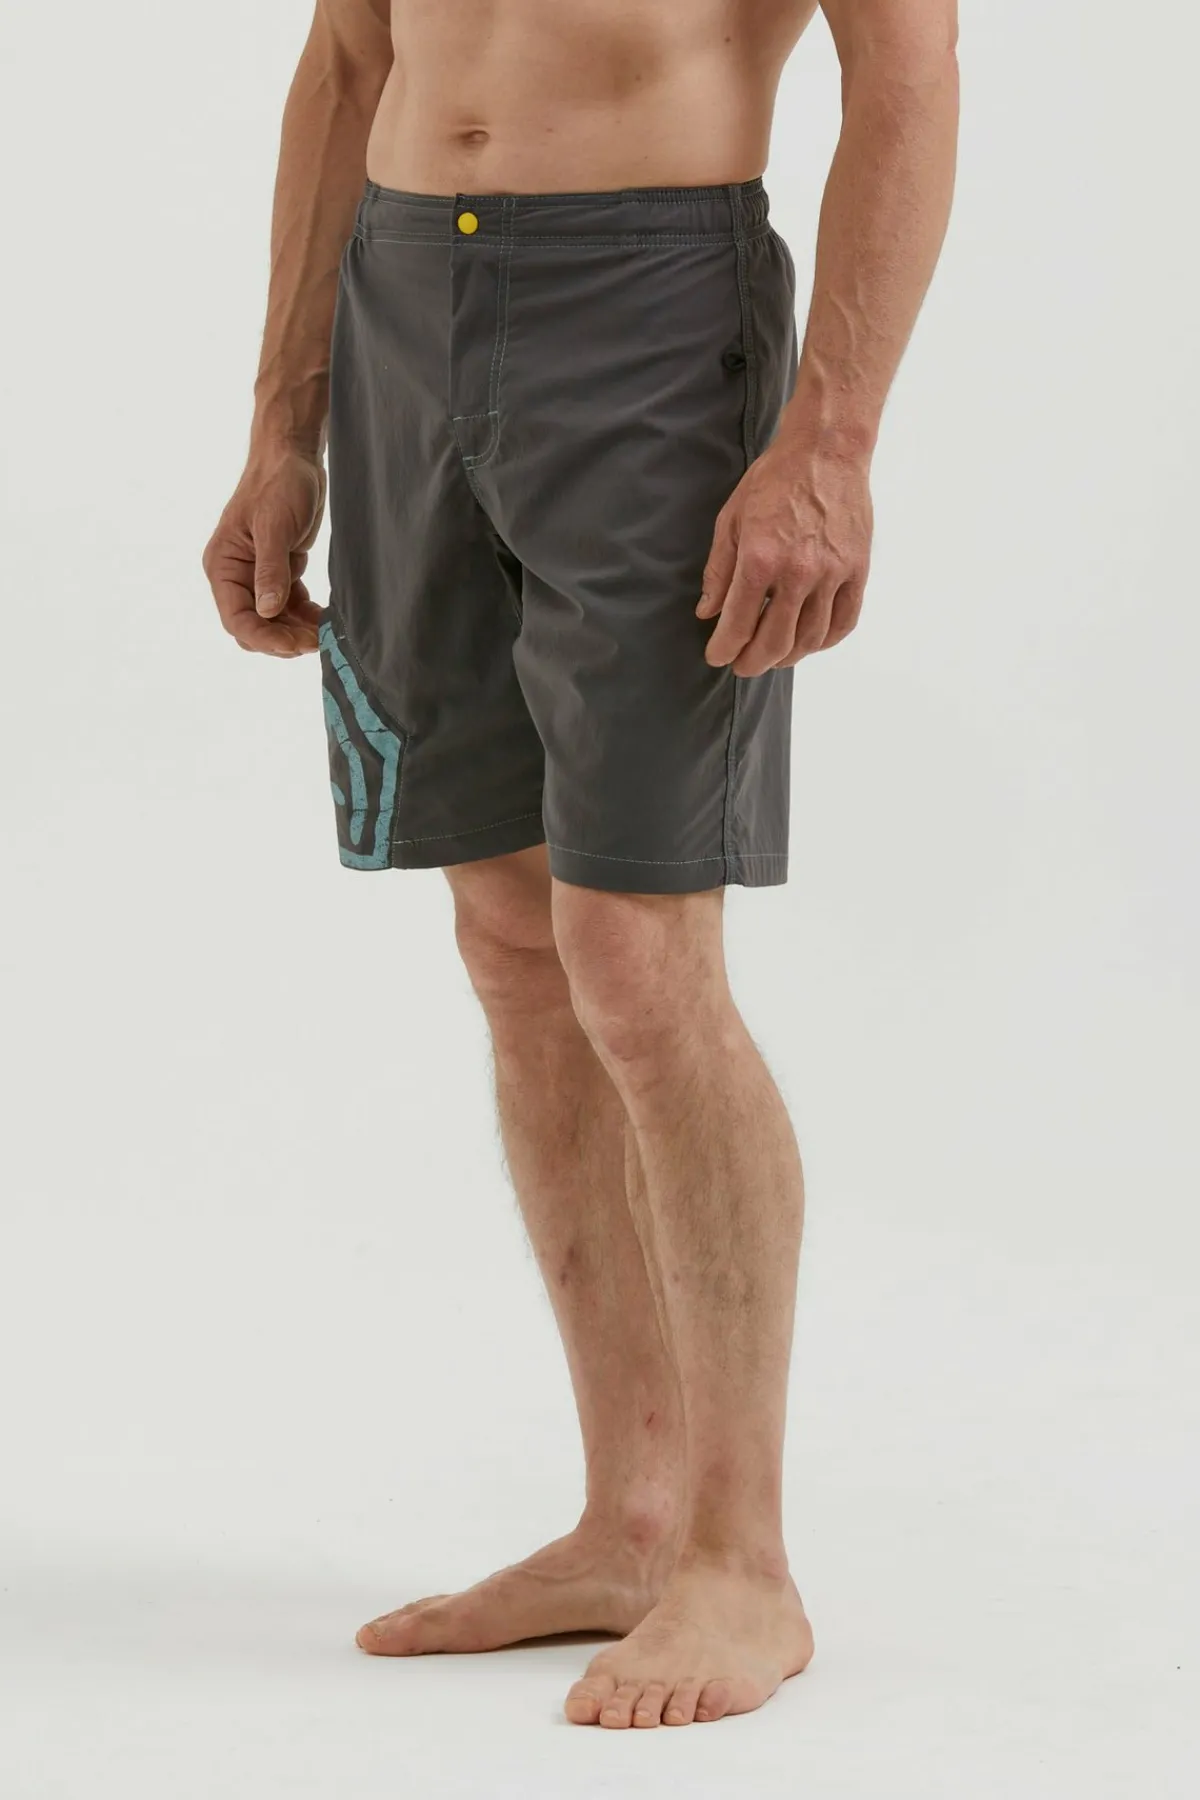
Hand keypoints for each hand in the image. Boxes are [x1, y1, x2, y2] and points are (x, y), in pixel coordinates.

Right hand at [202, 445, 326, 655]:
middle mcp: (236, 576)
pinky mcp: (281, 572)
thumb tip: (266, 611)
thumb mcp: (274, 526)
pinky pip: (290, 608)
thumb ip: (270, 569)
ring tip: (325, 635)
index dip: (264, 637)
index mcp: (223, 566)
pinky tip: (324, 621)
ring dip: (297, 632)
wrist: (294, 456)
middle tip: (316, 642)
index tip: (294, 646)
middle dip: (282, 639)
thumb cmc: (278, 483)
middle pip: (254, 627)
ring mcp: (258, 576)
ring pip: (274, 622)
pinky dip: (306, 618)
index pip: (237, 619)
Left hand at [697, 430, 872, 675]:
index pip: (739, 623)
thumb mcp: (732, 519)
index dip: (725, 648)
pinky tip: (810, 642)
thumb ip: (719, 571)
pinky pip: (844, 621)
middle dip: (753, 662)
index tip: (717, 657)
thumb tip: (707, 613)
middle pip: (775, 641)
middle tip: (743, 666)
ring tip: (774, 656)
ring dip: (789, 656)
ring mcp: (833, 574)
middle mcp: (799, 573)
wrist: (826, 451)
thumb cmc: (774, 480)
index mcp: (761, 559)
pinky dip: (826, 641)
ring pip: (811, 638)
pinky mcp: (858, 570)